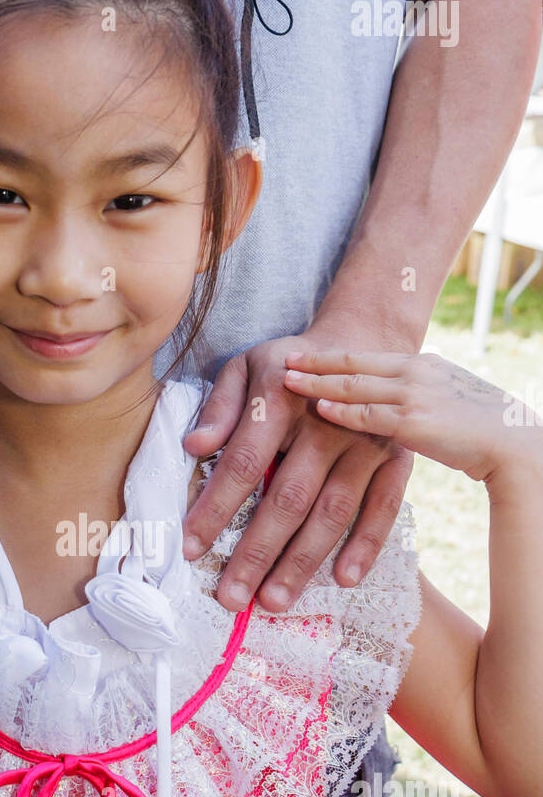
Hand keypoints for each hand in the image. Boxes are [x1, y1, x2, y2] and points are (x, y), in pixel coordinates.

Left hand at [182, 331, 413, 611]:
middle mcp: (327, 423)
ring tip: (275, 601)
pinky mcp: (398, 458)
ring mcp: (367, 443)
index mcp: (281, 398)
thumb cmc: (289, 365)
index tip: (191, 548)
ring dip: (303, 561)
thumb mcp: (245, 366)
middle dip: (256, 552)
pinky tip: (345, 581)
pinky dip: (366, 545)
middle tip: (232, 598)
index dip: (215, 508)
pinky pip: (384, 508)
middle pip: (287, 497)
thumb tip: (193, 446)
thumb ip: (219, 407)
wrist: (363, 344)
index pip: (242, 463)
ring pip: (332, 511)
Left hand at [282, 347, 538, 482]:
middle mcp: (415, 373)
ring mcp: (415, 395)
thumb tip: (387, 409)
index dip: (329, 356)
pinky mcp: (416, 423)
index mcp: (420, 365)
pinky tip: (319, 411)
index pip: (364, 357)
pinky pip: (370, 415)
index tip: (300, 354)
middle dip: (315, 362)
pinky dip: (342, 412)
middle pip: (353, 364)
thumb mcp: (444, 402)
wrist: (513, 443)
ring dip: (317, 384)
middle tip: (282, 360)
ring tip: (287, 382)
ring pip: (355, 386)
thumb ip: (413, 400)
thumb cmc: (478, 430)